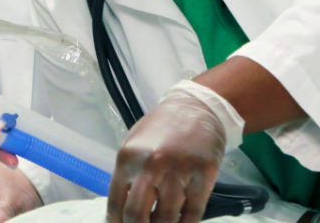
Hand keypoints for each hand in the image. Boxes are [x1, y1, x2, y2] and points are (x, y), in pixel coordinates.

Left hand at [108, 80, 241, 222]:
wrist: (197, 107)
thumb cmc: (163, 128)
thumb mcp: (135, 146)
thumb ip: (128, 176)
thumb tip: (121, 212)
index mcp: (128, 158)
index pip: (116, 204)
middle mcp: (151, 165)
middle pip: (137, 216)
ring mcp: (178, 170)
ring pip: (166, 218)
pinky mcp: (203, 174)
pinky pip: (193, 212)